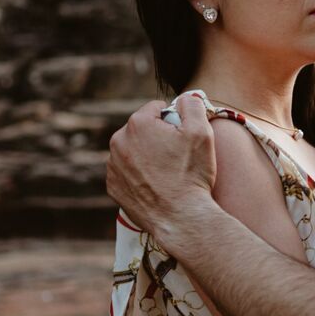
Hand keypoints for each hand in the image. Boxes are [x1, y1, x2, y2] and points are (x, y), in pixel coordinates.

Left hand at [107, 92, 217, 240]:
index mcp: (138, 123)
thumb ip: (192, 104)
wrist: (181, 218)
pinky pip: (126, 172)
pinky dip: (139, 175)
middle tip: (177, 157)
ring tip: (168, 174)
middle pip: (143, 129)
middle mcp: (119, 141)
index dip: (174, 121)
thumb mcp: (201, 132)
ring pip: (134, 150)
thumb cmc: (192, 174)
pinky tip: (156, 185)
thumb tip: (186, 97)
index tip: (183, 138)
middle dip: (158, 137)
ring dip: (148, 156)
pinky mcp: (113, 186)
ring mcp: (113, 166)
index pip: (157, 109)